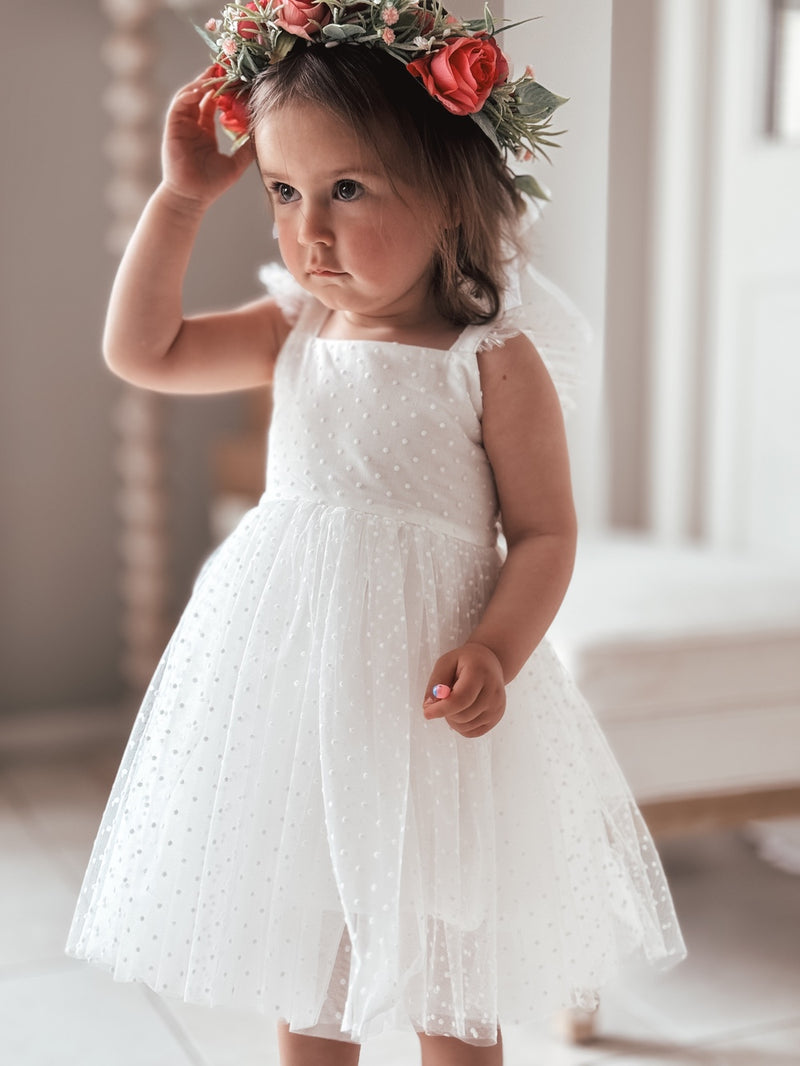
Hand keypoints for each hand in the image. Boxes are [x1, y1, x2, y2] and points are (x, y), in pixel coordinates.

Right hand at [160, 68, 254, 209]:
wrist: (192, 198)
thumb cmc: (211, 185)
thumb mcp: (236, 164)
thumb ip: (247, 149)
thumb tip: (262, 136)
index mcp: (205, 132)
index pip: (213, 104)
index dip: (223, 91)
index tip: (236, 81)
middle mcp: (192, 125)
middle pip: (201, 95)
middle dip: (212, 80)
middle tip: (225, 68)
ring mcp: (181, 125)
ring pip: (189, 95)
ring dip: (201, 84)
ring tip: (214, 75)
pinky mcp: (172, 128)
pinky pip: (179, 105)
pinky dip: (189, 95)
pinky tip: (201, 90)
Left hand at [422, 642, 505, 738]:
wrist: (489, 663)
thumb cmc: (465, 662)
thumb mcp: (446, 662)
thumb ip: (436, 682)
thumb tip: (429, 706)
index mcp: (480, 673)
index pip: (461, 699)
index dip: (442, 709)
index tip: (427, 712)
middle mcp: (493, 692)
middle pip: (462, 715)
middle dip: (445, 711)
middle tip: (442, 698)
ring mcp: (497, 707)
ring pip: (464, 726)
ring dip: (451, 719)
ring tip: (453, 702)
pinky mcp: (496, 718)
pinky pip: (471, 733)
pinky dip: (460, 726)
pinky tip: (461, 710)